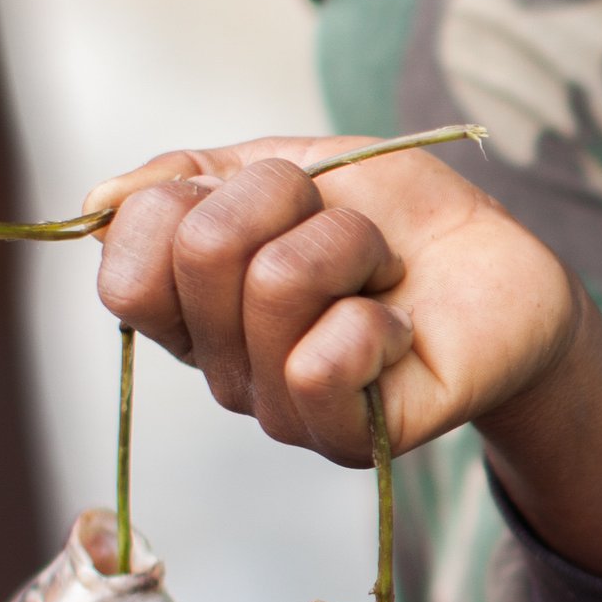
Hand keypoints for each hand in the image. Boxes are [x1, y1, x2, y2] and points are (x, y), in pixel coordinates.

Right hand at [85, 138, 601, 579]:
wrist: (500, 264)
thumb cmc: (391, 217)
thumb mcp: (287, 161)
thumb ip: (191, 177)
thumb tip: (101, 199)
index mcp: (192, 309)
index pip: (125, 265)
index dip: (188, 197)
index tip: (257, 187)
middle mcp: (223, 369)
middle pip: (201, 251)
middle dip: (285, 196)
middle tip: (336, 221)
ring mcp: (283, 411)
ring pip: (273, 285)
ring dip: (347, 243)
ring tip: (378, 269)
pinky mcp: (352, 440)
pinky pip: (323, 363)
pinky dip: (376, 317)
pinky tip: (399, 329)